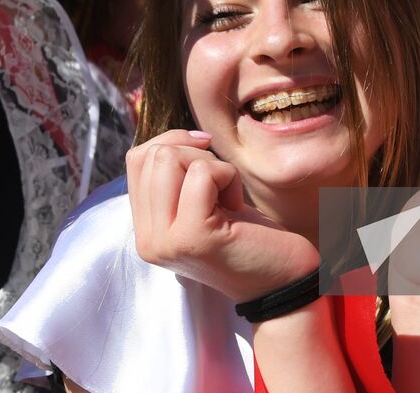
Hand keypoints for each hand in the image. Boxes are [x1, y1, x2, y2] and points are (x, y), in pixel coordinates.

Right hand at [126, 130, 320, 303]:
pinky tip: (238, 207)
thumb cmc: (247, 235)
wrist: (283, 281)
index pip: (137, 160)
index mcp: (146, 231)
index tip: (205, 155)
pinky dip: (228, 176)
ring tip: (227, 198)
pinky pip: (203, 173)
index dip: (173, 143)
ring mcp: (167, 242)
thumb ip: (174, 179)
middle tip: (220, 187)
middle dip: (195, 154)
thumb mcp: (200, 203)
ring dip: (212, 165)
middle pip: (153, 156)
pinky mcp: (194, 237)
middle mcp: (148, 241)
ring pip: (170, 159)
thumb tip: (173, 138)